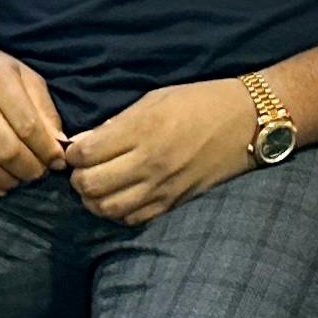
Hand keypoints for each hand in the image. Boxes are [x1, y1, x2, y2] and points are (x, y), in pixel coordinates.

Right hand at [0, 33, 66, 195]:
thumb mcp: (23, 75)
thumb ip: (44, 110)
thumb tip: (59, 147)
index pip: (28, 127)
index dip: (47, 151)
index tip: (57, 162)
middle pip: (6, 151)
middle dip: (29, 170)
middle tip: (38, 173)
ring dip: (6, 182)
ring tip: (18, 179)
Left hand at [63, 77, 256, 226]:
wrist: (245, 121)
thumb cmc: (198, 102)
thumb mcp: (154, 99)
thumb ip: (116, 123)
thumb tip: (82, 143)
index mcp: (142, 129)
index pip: (86, 153)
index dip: (72, 152)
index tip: (76, 148)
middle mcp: (149, 161)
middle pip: (90, 185)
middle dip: (78, 178)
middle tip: (83, 169)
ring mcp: (162, 186)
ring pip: (107, 208)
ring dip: (93, 199)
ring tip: (98, 186)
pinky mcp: (173, 202)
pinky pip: (132, 218)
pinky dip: (117, 211)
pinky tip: (119, 197)